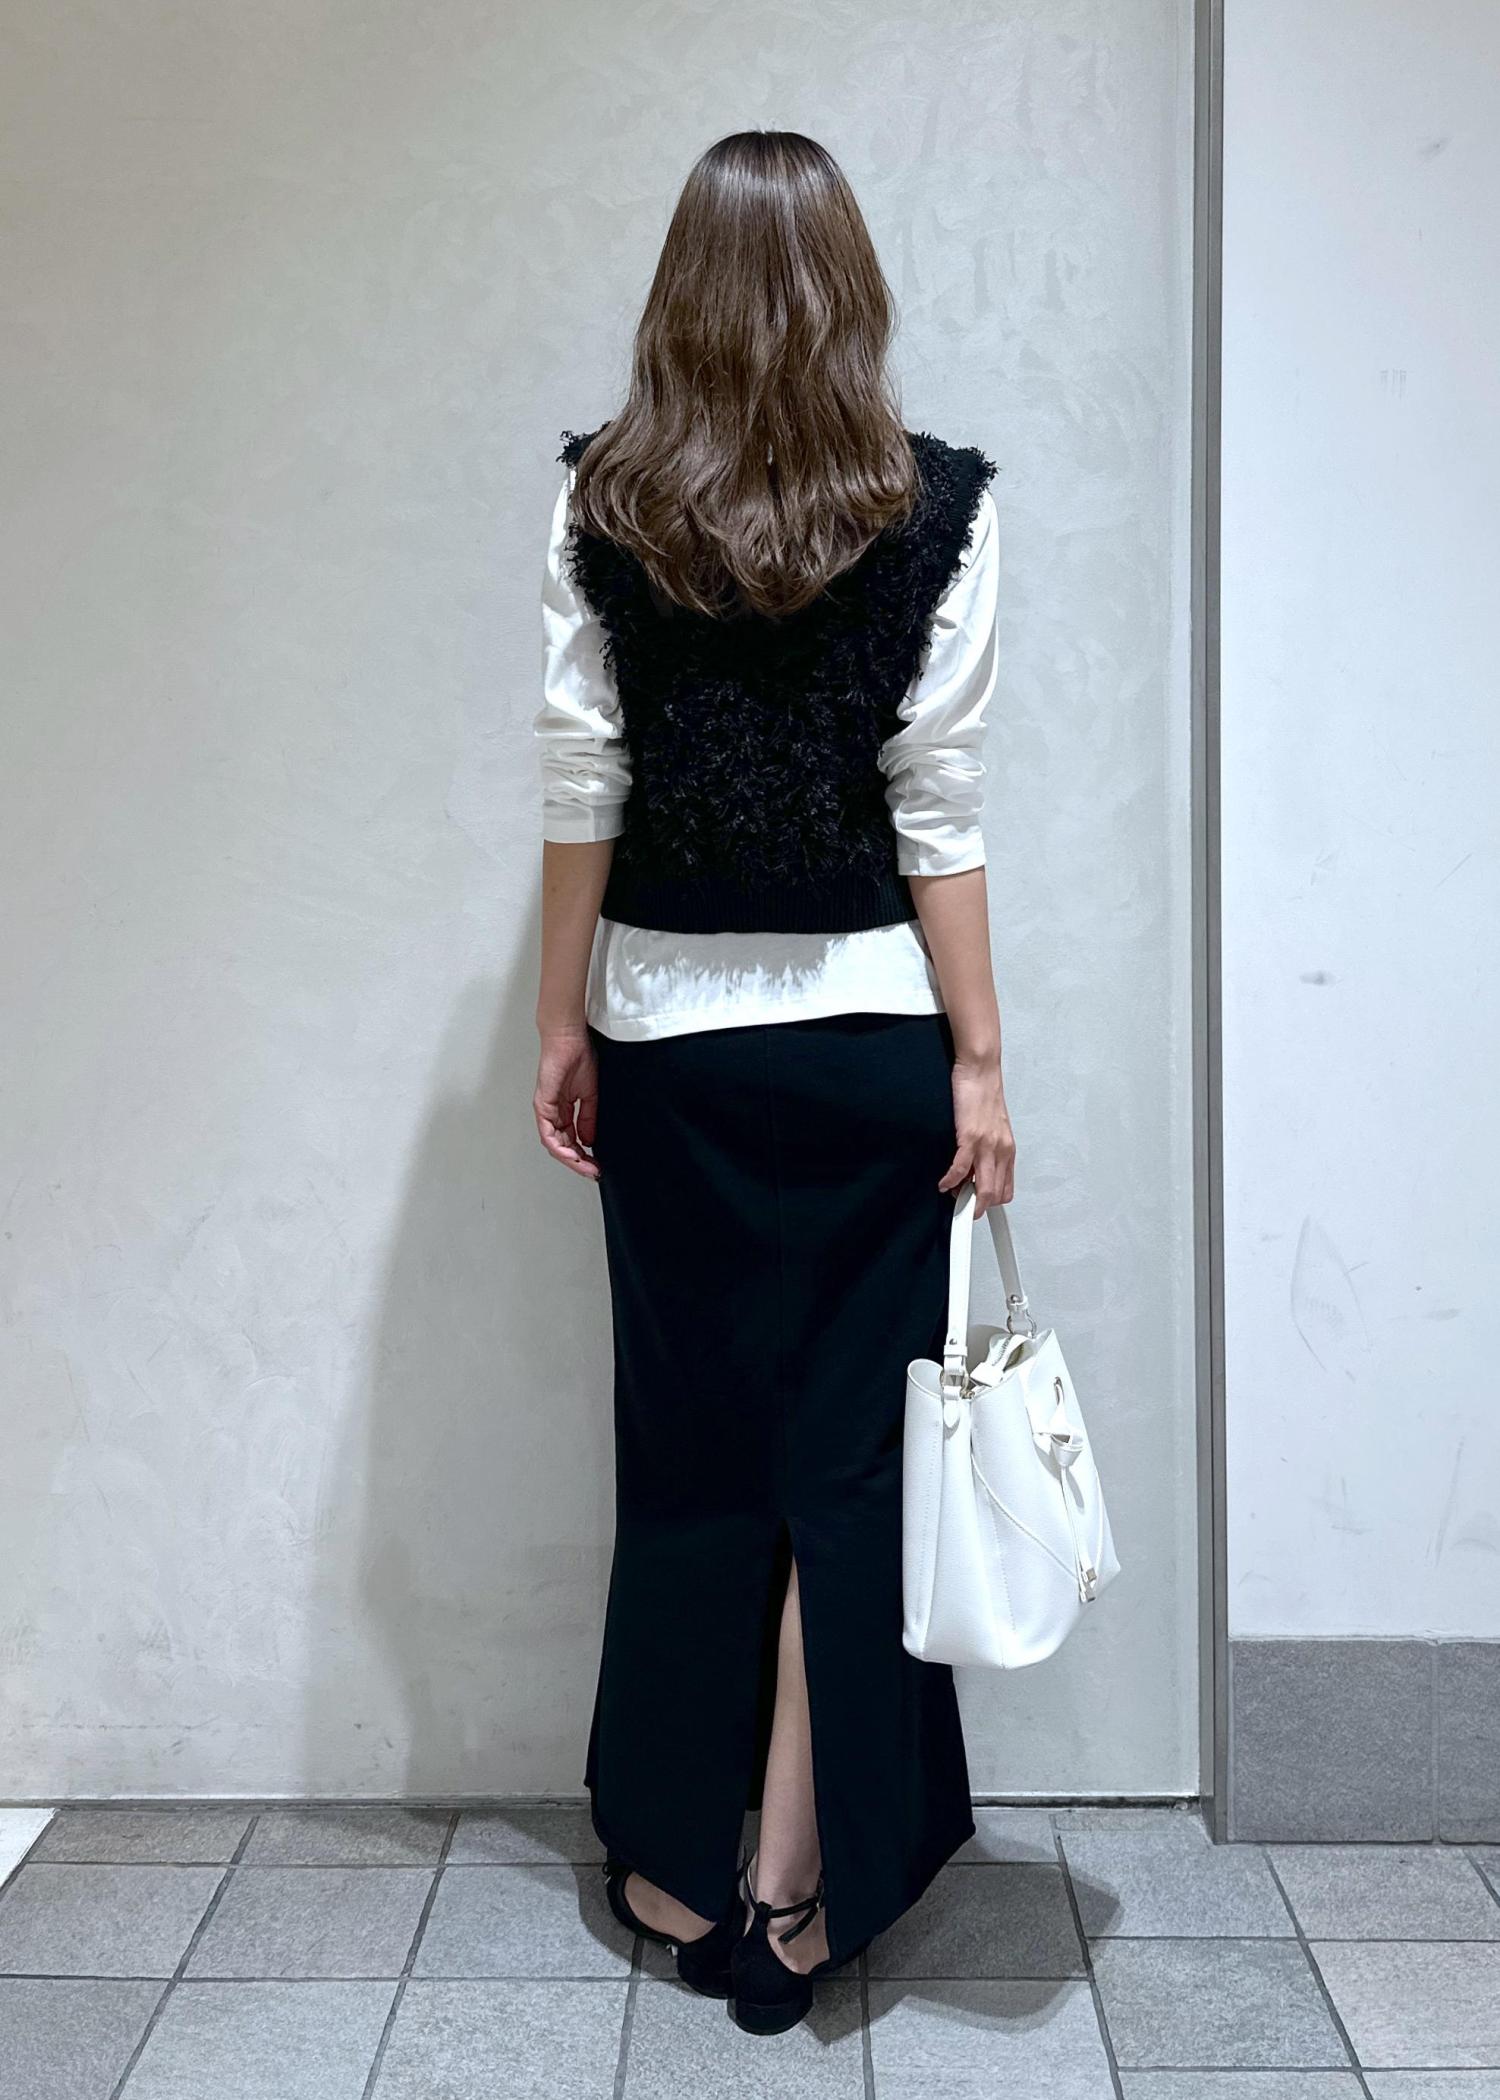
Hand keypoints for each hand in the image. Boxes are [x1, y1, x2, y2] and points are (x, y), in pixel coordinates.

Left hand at [533, 1025, 599, 1180]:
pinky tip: (572, 1154)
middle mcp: (552, 1113)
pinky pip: (548, 1133)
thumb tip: (589, 1141)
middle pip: (562, 1147)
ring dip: (570, 1159)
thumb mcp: (589, 1095)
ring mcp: (546, 1110)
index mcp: (563, 1110)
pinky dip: (560, 1147)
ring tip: (587, 1167)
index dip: (584, 1155)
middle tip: (594, 1171)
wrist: (570, 1039)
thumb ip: (588, 1119)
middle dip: (579, 1162)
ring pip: (554, 1145)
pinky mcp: (543, 1105)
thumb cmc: (578, 1057)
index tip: (597, 1165)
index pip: (571, 1140)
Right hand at [938, 1054, 1015, 1215]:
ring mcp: (987, 1145)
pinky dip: (949, 1181)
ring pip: (982, 1188)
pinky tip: (942, 1182)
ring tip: (951, 1198)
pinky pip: (960, 1168)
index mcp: (1007, 1150)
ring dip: (964, 1200)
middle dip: (976, 1208)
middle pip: (994, 1195)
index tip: (976, 1210)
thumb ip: (987, 1151)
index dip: (990, 1204)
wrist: (980, 1071)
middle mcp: (1001, 1150)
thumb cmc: (984, 1096)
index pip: (1005, 1190)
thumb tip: (971, 1172)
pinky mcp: (970, 1136)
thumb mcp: (992, 1128)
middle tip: (960, 1208)